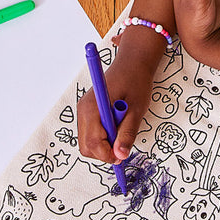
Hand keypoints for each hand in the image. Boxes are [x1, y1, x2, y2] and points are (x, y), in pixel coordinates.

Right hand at [77, 29, 161, 164]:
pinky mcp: (88, 111)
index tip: (122, 155)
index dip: (108, 154)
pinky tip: (117, 125)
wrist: (132, 63)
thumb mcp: (136, 110)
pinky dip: (103, 136)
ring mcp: (84, 110)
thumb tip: (121, 155)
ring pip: (87, 141)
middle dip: (104, 152)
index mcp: (92, 108)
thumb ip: (127, 133)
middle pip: (86, 146)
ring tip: (121, 130)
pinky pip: (91, 133)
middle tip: (122, 146)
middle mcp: (83, 110)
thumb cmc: (135, 82)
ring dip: (104, 144)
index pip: (93, 143)